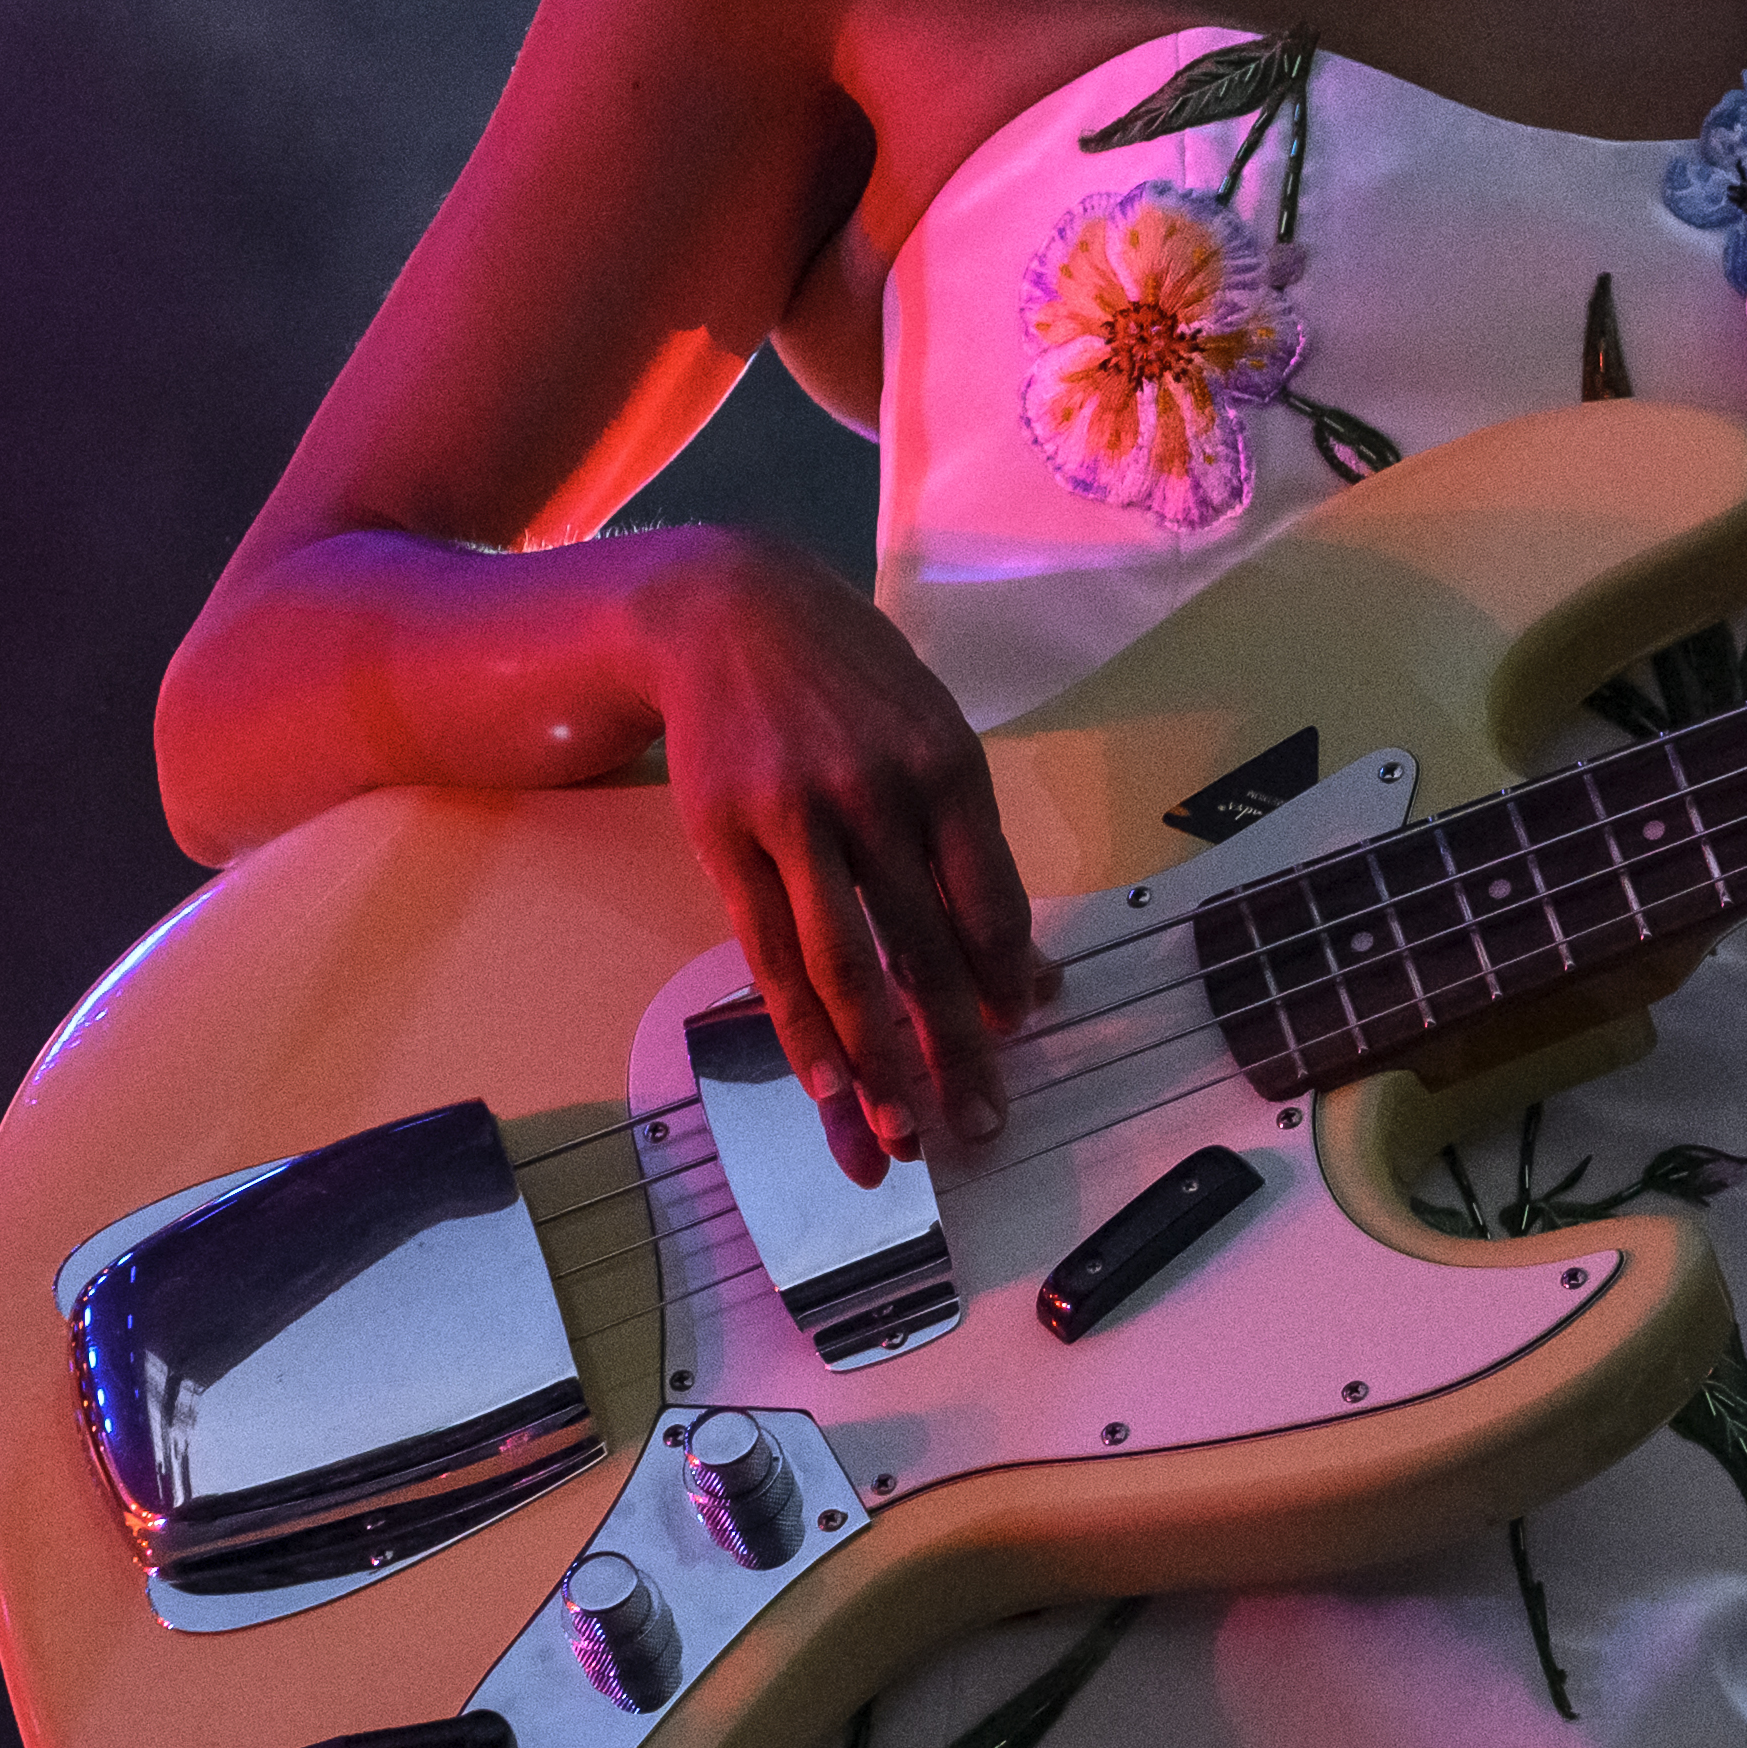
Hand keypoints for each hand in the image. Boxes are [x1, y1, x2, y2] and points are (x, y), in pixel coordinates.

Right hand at [631, 530, 1053, 1180]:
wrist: (724, 609)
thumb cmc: (848, 682)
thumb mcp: (929, 729)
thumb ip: (969, 839)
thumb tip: (1021, 960)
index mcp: (946, 767)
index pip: (989, 900)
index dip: (1007, 979)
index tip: (1021, 1037)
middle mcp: (876, 795)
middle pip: (925, 950)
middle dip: (957, 1051)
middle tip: (982, 1127)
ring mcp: (796, 820)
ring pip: (846, 968)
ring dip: (880, 1066)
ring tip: (904, 1138)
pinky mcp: (726, 842)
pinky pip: (770, 956)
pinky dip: (802, 1029)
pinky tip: (825, 1087)